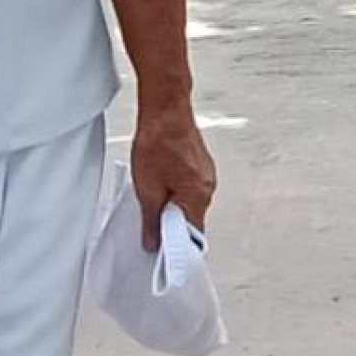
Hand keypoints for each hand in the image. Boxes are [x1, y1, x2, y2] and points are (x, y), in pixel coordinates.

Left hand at [132, 97, 218, 245]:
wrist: (165, 109)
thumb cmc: (158, 142)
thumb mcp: (147, 190)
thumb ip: (151, 221)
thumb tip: (152, 242)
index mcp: (198, 198)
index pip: (193, 236)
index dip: (175, 244)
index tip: (160, 245)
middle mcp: (208, 186)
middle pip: (191, 218)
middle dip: (170, 221)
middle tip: (149, 213)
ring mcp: (207, 173)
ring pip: (189, 201)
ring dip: (172, 202)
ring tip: (152, 189)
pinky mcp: (200, 162)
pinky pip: (190, 185)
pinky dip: (176, 187)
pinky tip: (160, 176)